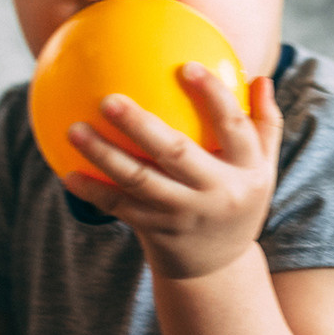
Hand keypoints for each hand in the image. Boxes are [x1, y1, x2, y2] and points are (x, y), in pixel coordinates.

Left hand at [62, 63, 282, 280]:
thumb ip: (265, 123)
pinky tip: (68, 172)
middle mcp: (215, 193)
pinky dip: (94, 191)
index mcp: (247, 171)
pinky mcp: (156, 231)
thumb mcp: (264, 167)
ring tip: (75, 129)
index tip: (186, 66)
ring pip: (139, 180)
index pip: (234, 127)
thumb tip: (260, 77)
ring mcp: (183, 214)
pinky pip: (120, 207)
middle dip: (141, 125)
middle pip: (176, 153)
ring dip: (104, 155)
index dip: (213, 96)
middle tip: (109, 99)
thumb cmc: (238, 198)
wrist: (217, 268)